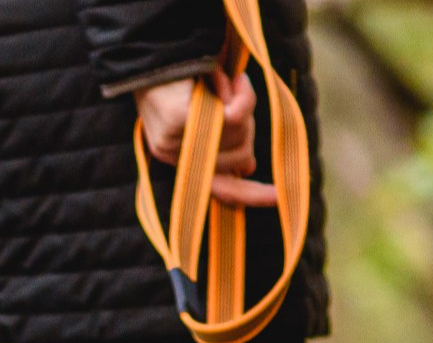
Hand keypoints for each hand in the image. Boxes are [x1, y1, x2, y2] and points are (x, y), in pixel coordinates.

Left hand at [135, 71, 276, 208]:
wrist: (154, 55)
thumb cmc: (185, 80)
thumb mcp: (209, 113)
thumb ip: (226, 137)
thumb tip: (249, 168)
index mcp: (183, 160)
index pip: (220, 189)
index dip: (250, 194)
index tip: (278, 197)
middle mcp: (177, 158)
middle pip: (242, 153)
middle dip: (248, 122)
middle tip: (235, 93)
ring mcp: (176, 143)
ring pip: (240, 132)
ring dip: (240, 99)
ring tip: (219, 81)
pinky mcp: (180, 124)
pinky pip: (232, 116)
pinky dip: (239, 91)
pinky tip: (222, 77)